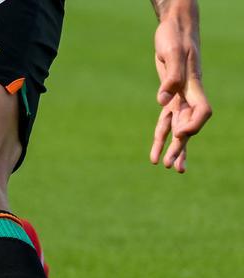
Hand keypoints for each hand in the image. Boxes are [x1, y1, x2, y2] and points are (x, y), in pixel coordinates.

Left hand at [150, 8, 211, 172]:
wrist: (174, 27)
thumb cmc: (174, 37)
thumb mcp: (171, 52)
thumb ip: (170, 77)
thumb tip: (162, 100)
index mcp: (194, 85)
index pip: (203, 111)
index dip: (194, 124)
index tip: (180, 134)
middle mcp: (189, 95)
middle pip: (188, 126)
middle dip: (181, 147)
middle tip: (174, 167)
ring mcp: (180, 97)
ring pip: (177, 128)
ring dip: (173, 148)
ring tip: (169, 168)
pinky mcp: (170, 96)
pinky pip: (165, 121)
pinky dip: (161, 137)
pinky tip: (155, 154)